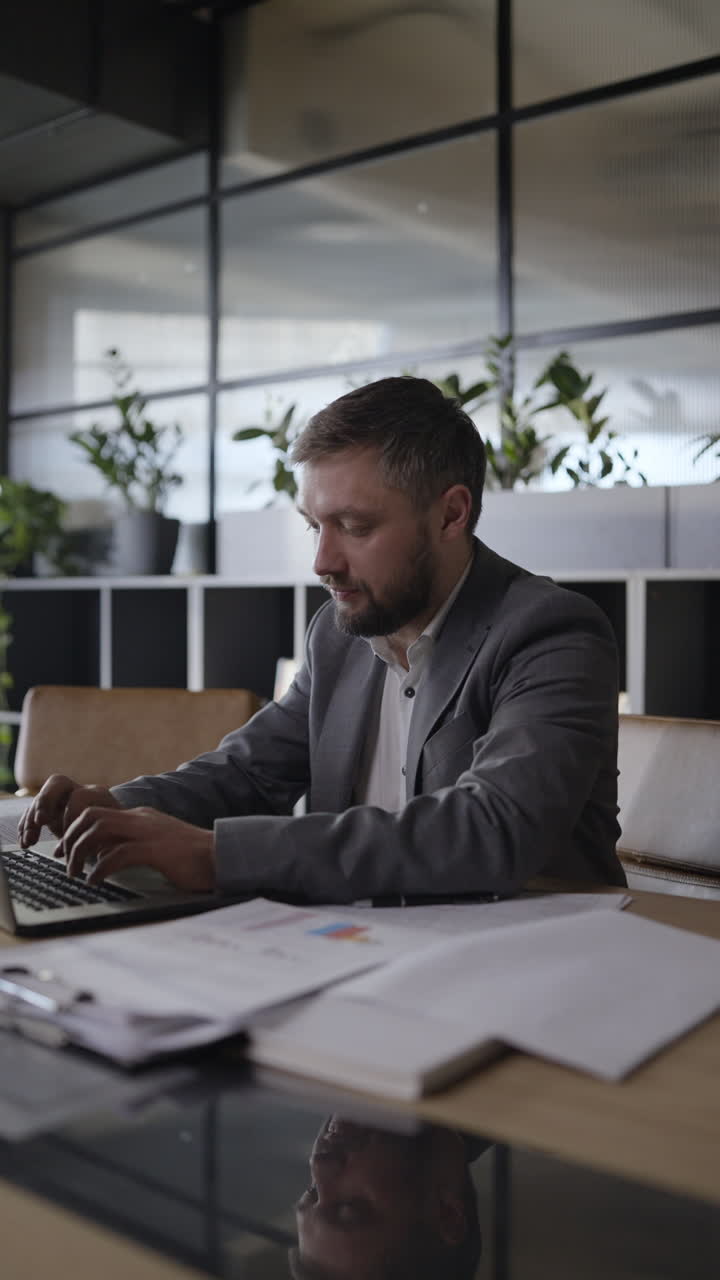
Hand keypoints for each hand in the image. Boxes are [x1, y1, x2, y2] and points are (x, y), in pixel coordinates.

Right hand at [18, 774, 119, 847]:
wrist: (113, 833)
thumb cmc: (114, 836)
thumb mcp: (112, 838)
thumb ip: (97, 842)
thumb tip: (81, 853)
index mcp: (98, 794)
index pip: (80, 795)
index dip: (72, 815)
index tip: (71, 835)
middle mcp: (78, 791)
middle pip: (57, 783)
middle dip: (45, 802)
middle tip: (40, 821)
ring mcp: (62, 799)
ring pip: (41, 799)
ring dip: (31, 820)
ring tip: (29, 841)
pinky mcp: (49, 811)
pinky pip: (32, 813)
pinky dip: (26, 827)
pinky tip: (25, 842)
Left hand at [60, 806, 215, 892]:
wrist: (224, 856)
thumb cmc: (193, 858)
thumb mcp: (158, 845)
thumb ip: (135, 845)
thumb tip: (106, 856)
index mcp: (141, 817)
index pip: (96, 812)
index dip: (75, 831)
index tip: (66, 851)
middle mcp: (141, 819)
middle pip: (91, 816)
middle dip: (72, 838)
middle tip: (66, 862)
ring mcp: (149, 832)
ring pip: (99, 829)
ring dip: (81, 851)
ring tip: (76, 873)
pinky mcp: (156, 850)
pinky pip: (117, 855)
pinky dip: (100, 868)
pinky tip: (96, 881)